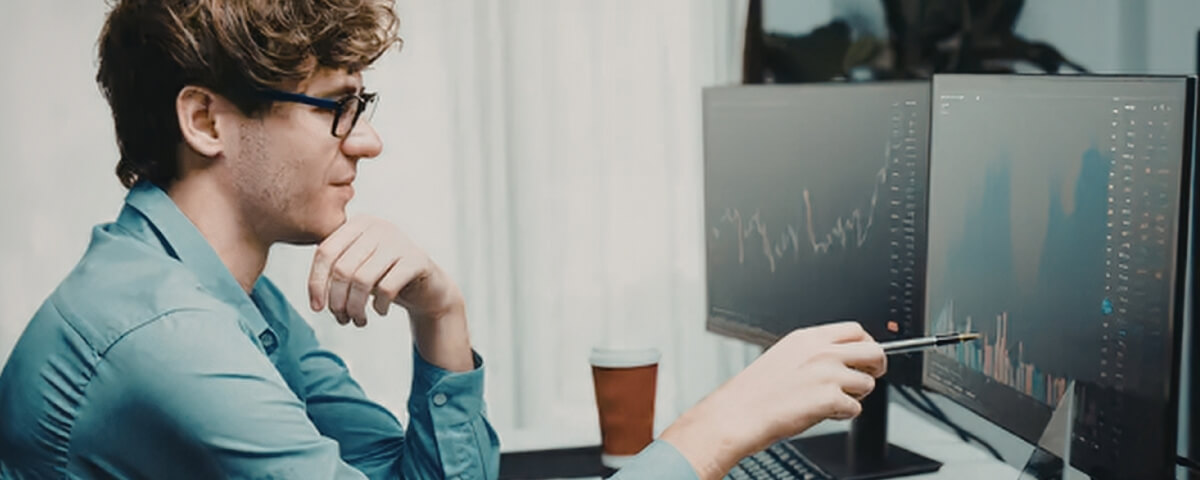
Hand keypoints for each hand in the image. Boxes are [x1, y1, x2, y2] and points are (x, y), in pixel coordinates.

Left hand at [307, 216, 463, 325]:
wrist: (428, 288)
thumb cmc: (385, 278)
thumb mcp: (357, 269)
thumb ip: (335, 270)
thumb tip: (316, 296)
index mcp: (358, 224)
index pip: (325, 251)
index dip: (316, 282)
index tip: (316, 308)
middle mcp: (378, 227)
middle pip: (342, 269)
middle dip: (338, 301)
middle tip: (342, 319)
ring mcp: (399, 241)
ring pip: (363, 280)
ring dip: (356, 308)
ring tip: (358, 321)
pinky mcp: (417, 260)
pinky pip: (387, 288)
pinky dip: (380, 306)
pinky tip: (380, 311)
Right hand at [659, 322, 884, 479]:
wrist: (738, 413)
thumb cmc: (754, 391)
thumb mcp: (784, 355)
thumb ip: (813, 352)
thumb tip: (841, 357)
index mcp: (808, 338)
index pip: (856, 331)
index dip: (866, 345)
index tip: (865, 357)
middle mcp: (821, 352)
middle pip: (874, 351)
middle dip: (876, 367)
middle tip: (868, 377)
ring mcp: (827, 374)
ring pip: (867, 383)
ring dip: (856, 395)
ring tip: (834, 401)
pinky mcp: (829, 398)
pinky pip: (855, 408)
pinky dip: (844, 414)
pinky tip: (824, 413)